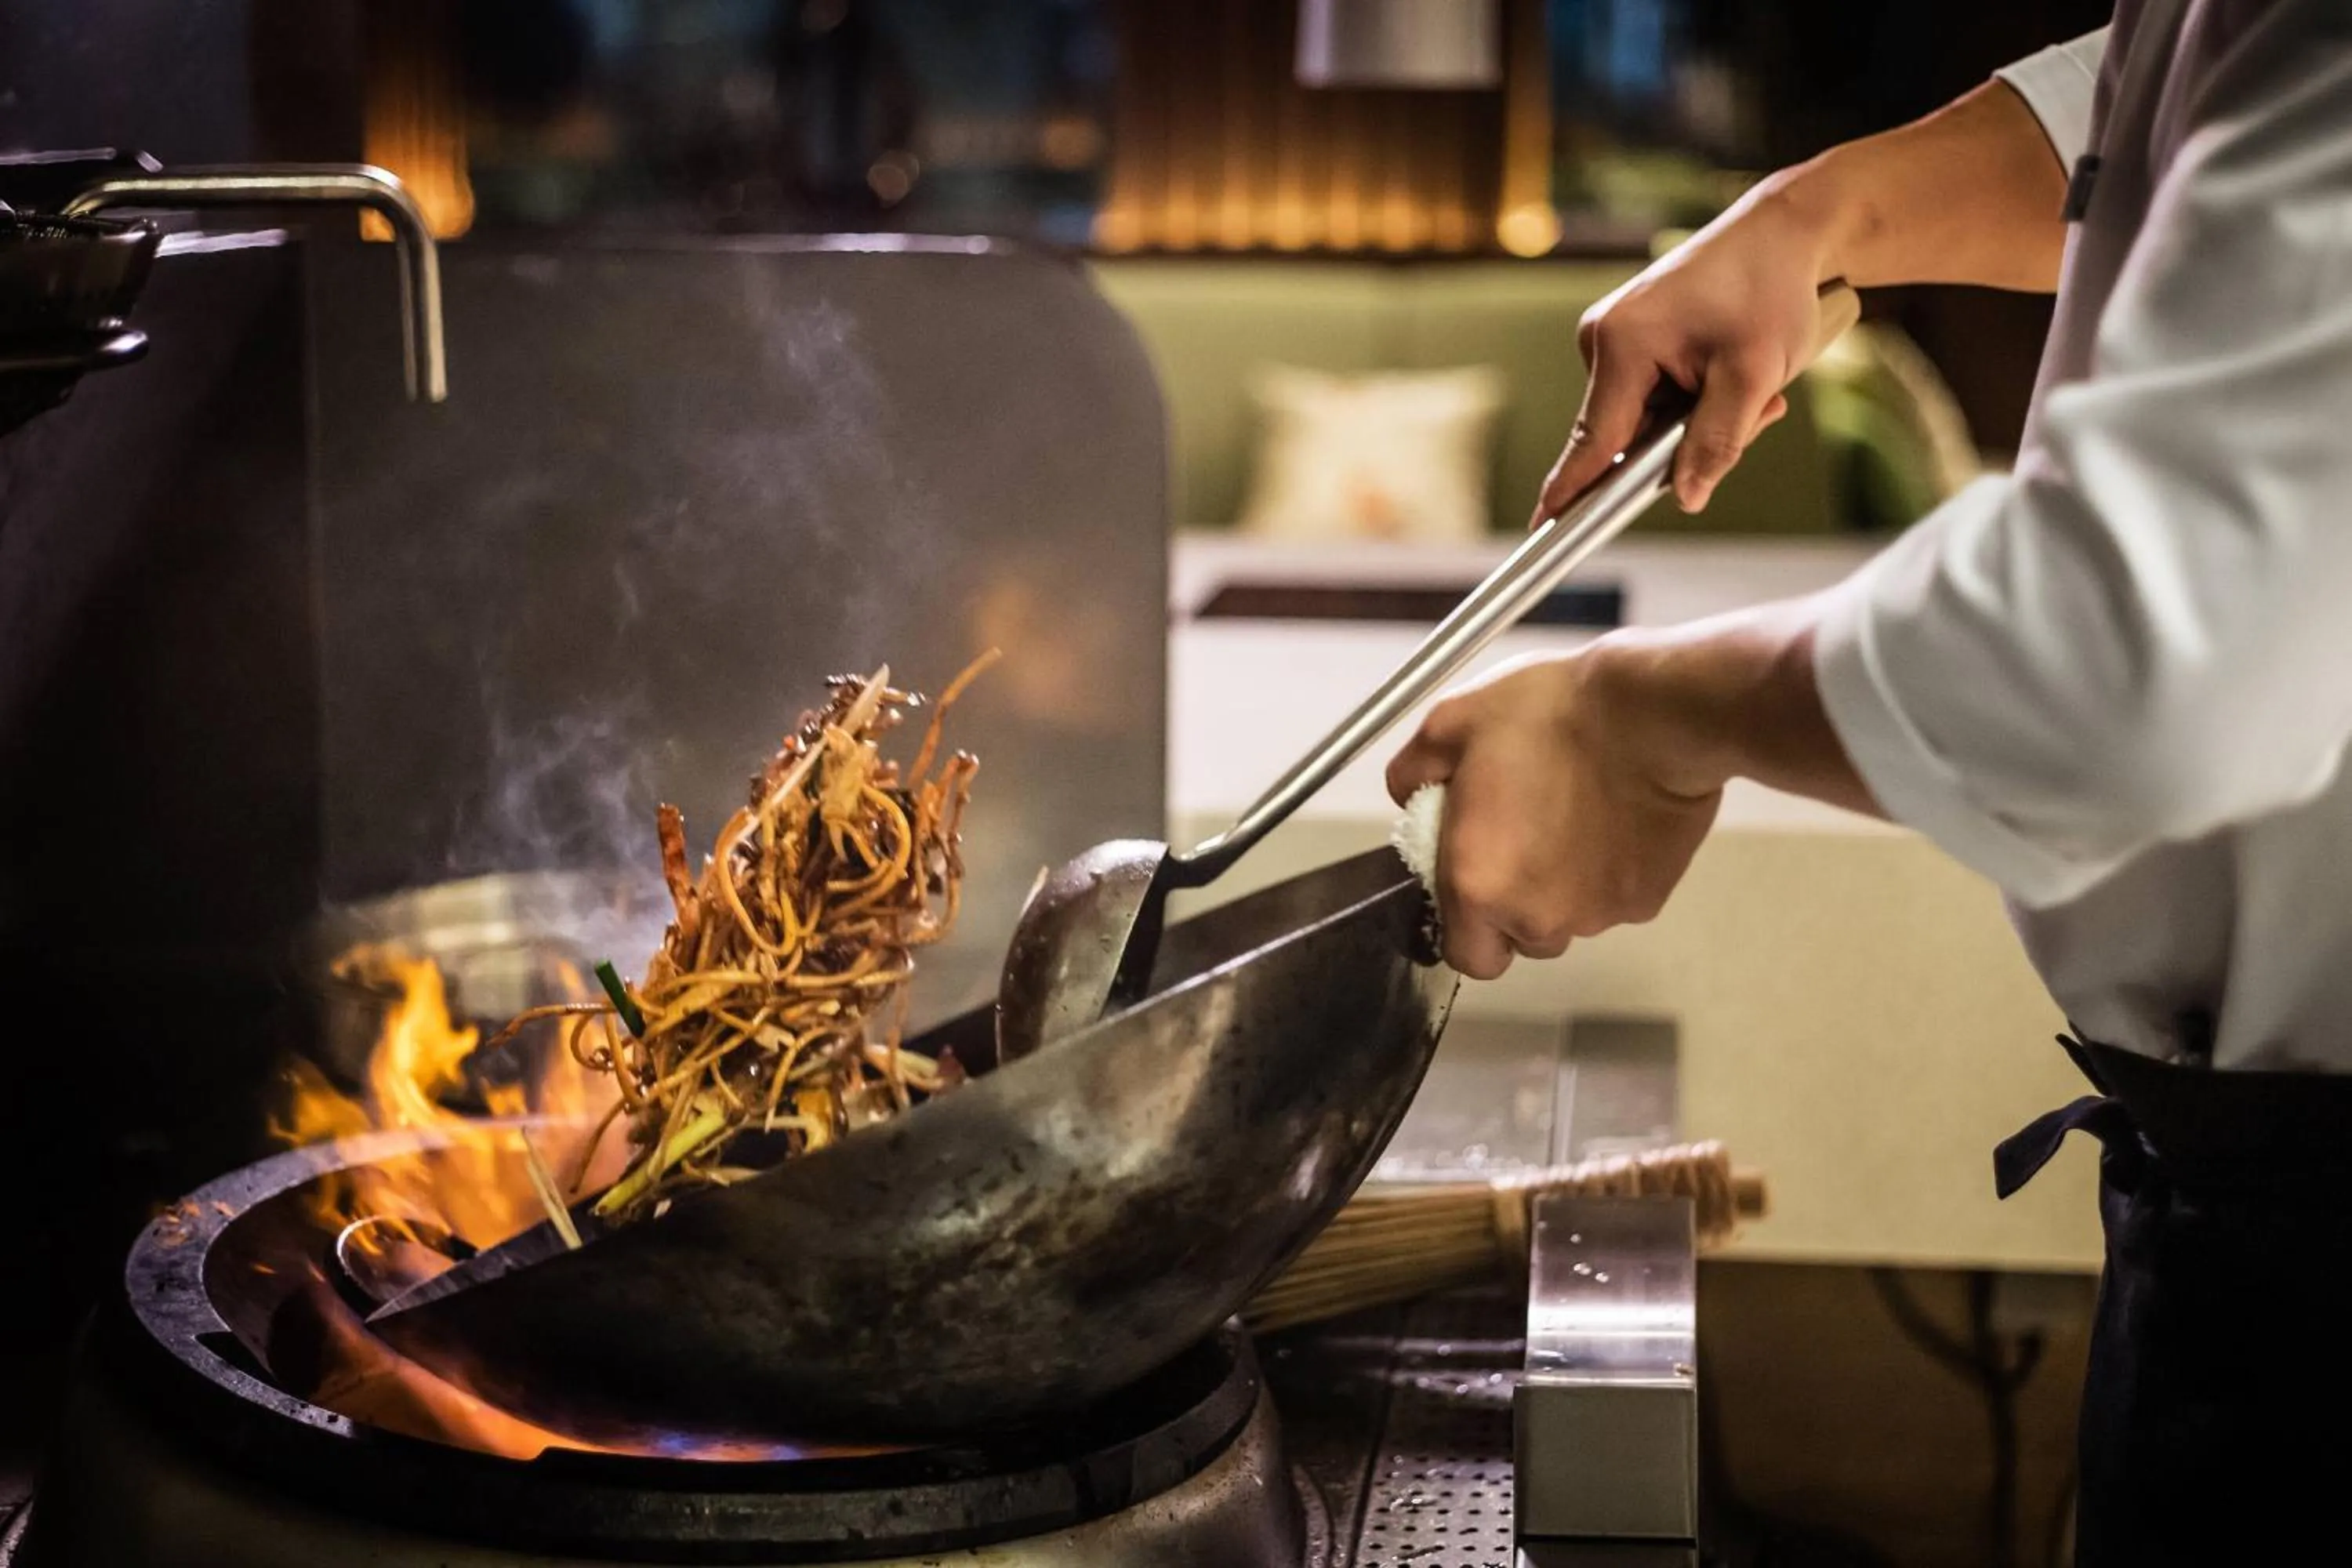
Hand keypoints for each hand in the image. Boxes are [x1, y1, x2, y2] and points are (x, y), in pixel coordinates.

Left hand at [1383, 604, 1878, 979]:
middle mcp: (1538, 916)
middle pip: (1522, 939)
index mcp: (1477, 886)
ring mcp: (1598, 914)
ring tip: (1573, 821)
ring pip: (1571, 920)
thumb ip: (1413, 772)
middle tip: (1523, 839)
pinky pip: (1617, 899)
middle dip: (1517, 904)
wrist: (1652, 714)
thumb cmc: (1550, 716)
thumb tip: (1409, 795)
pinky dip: (1611, 873)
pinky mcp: (1647, 900)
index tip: (1472, 882)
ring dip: (1565, 888)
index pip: (1465, 955)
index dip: (1466, 926)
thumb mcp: (1452, 722)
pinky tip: (1614, 820)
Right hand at [1536, 184, 1833, 522]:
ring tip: (1757, 385)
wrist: (1783, 231)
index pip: (1594, 440)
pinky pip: (1655, 396)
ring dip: (1699, 419)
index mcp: (1621, 344)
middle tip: (1759, 412)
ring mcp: (1615, 337)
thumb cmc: (1770, 288)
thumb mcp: (1755, 375)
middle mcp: (1604, 339)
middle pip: (1630, 434)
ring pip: (1648, 419)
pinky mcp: (1634, 337)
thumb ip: (1716, 441)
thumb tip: (1687, 497)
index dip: (1572, 491)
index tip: (1545, 529)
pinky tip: (1734, 374)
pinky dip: (1695, 399)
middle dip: (1688, 441)